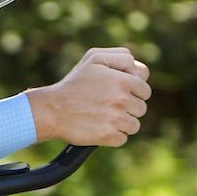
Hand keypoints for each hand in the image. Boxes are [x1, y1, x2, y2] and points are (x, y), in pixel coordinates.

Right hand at [27, 47, 151, 146]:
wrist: (51, 110)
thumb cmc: (73, 84)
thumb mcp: (94, 59)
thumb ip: (121, 57)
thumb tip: (140, 71)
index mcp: (123, 81)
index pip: (145, 91)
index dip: (133, 93)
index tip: (119, 94)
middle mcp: (122, 100)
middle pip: (141, 109)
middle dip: (128, 108)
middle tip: (108, 106)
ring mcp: (116, 119)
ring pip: (134, 125)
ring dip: (122, 123)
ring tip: (104, 118)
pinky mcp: (108, 136)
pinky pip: (122, 139)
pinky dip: (113, 136)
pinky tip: (100, 128)